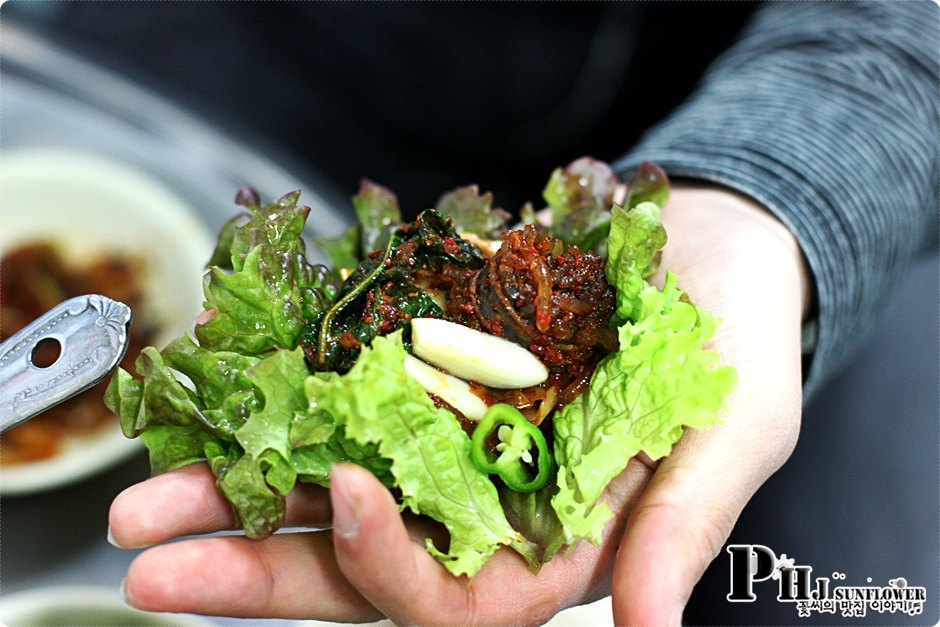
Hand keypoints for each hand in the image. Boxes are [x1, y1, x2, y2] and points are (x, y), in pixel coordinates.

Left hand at [108, 184, 810, 623]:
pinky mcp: (422, 373)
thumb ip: (681, 526)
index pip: (458, 600)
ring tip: (147, 492)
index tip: (350, 495)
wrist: (710, 243)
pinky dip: (277, 387)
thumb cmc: (738, 340)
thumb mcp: (733, 430)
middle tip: (152, 560)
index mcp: (555, 546)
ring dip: (238, 487)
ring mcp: (444, 440)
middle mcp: (484, 507)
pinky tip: (214, 374)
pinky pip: (339, 391)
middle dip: (260, 567)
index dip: (393, 567)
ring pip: (329, 479)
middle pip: (361, 558)